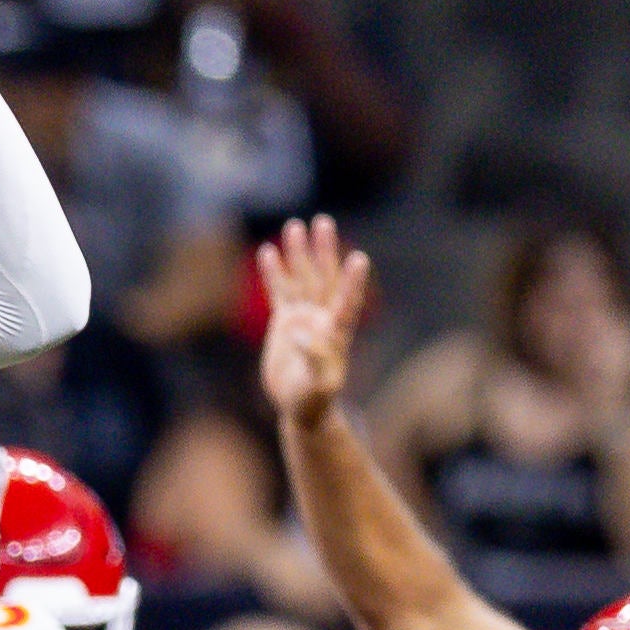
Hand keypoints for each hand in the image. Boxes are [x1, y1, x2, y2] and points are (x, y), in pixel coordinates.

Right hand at [255, 215, 372, 422]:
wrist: (300, 406)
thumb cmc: (314, 401)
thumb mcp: (318, 387)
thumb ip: (315, 361)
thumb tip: (302, 333)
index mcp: (336, 333)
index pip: (347, 302)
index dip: (353, 282)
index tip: (359, 259)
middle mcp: (323, 318)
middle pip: (325, 278)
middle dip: (324, 251)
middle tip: (323, 222)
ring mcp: (304, 317)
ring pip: (302, 279)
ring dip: (299, 253)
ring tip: (294, 226)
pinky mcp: (286, 321)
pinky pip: (281, 292)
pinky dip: (275, 272)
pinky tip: (269, 252)